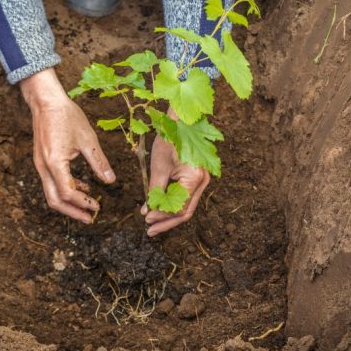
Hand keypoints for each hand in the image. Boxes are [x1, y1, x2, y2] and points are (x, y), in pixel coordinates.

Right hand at [20, 69, 115, 223]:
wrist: (46, 101)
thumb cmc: (67, 116)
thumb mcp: (88, 139)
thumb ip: (99, 163)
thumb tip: (111, 181)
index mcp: (55, 163)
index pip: (68, 193)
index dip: (83, 203)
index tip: (98, 207)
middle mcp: (43, 167)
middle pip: (55, 200)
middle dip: (72, 212)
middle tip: (89, 219)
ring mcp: (40, 165)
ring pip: (51, 193)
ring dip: (68, 203)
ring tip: (87, 207)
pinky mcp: (41, 160)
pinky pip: (51, 182)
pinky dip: (65, 189)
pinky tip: (82, 187)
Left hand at [141, 109, 209, 236]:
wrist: (180, 120)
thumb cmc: (169, 139)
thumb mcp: (158, 167)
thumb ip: (154, 191)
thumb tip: (148, 212)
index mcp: (195, 178)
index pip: (179, 209)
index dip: (162, 217)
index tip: (146, 220)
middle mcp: (203, 181)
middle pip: (186, 211)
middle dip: (166, 222)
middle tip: (149, 230)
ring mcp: (202, 180)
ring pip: (186, 206)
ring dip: (169, 215)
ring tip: (152, 222)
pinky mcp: (197, 177)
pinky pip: (186, 196)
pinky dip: (173, 204)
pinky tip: (160, 208)